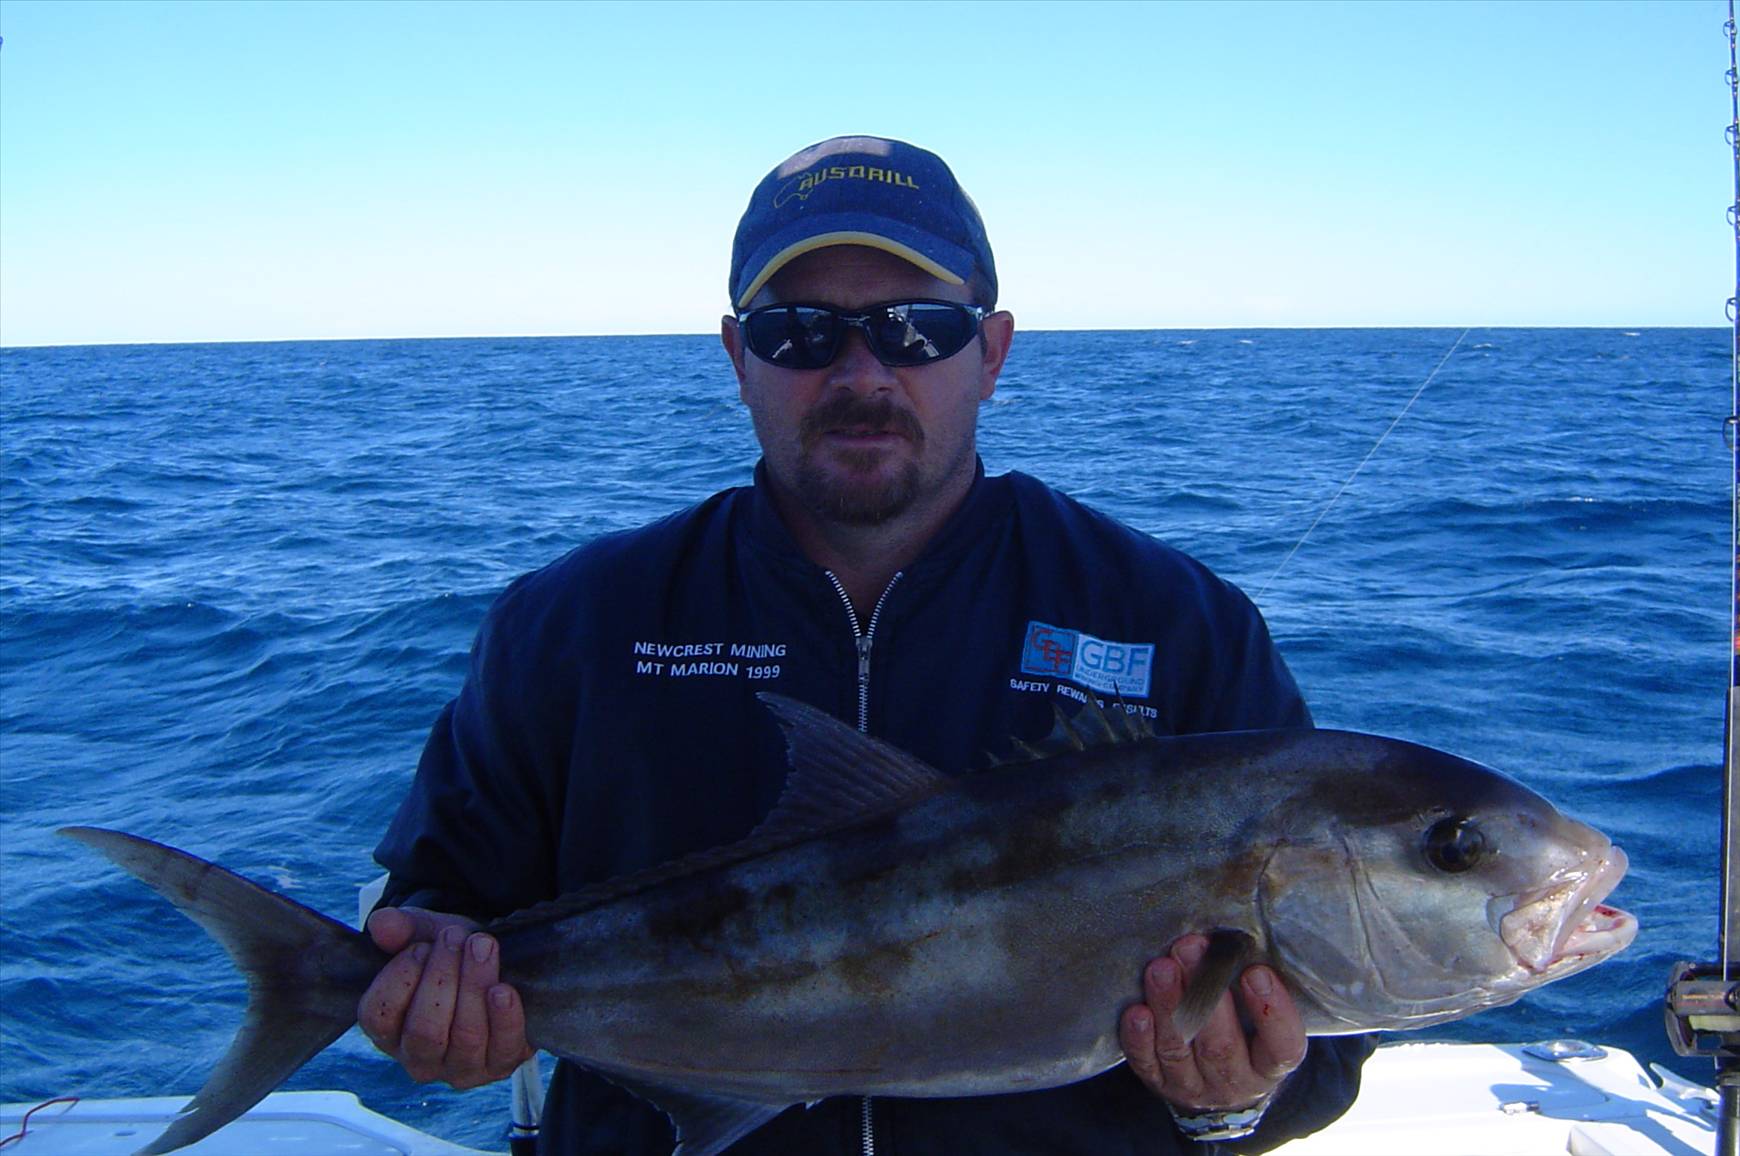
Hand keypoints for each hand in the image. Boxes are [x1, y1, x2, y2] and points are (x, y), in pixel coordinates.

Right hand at [358, 907, 533, 1088]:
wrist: (497, 963)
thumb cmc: (452, 956)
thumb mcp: (426, 935)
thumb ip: (401, 929)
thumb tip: (381, 923)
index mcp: (388, 1031)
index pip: (378, 1016)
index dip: (400, 977)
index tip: (422, 946)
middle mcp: (420, 1059)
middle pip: (424, 1030)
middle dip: (442, 976)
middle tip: (456, 937)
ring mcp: (460, 1068)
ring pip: (466, 1037)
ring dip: (475, 985)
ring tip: (483, 945)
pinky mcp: (500, 1065)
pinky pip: (503, 1047)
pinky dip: (505, 1017)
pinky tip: (504, 989)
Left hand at [1118, 933, 1305, 1112]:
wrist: (1219, 1081)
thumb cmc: (1244, 1029)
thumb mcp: (1259, 1011)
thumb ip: (1252, 982)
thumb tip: (1230, 935)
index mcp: (1269, 1065)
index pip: (1281, 1046)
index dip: (1271, 1013)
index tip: (1256, 973)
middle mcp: (1234, 1082)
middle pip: (1220, 1046)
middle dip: (1203, 996)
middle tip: (1190, 949)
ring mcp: (1194, 1086)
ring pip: (1178, 1051)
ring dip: (1168, 1006)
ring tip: (1160, 969)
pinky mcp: (1159, 1082)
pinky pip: (1146, 1063)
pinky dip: (1139, 1038)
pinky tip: (1137, 1011)